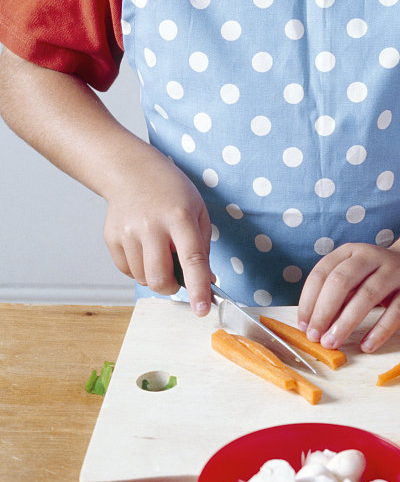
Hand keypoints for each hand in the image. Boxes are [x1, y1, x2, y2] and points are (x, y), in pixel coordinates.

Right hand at [103, 151, 213, 315]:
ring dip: (156, 276)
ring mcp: (128, 232)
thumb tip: (206, 282)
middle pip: (160, 278)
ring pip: (143, 279)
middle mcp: (151, 226)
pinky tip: (144, 248)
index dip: (198, 288)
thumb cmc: (170, 191)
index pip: (192, 260)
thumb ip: (203, 248)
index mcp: (179, 218)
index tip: (202, 310)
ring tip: (159, 251)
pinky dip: (140, 269)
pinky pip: (128, 271)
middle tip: (177, 277)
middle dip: (172, 287)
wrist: (130, 171)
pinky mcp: (111, 238)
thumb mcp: (198, 211)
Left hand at [297, 243, 399, 352]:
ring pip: (367, 296)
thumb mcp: (356, 278)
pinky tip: (366, 346)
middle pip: (341, 281)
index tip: (304, 326)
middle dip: (324, 311)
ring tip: (333, 343)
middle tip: (315, 337)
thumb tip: (313, 326)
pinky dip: (379, 331)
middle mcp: (371, 256)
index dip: (309, 300)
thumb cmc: (379, 278)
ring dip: (346, 323)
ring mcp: (394, 272)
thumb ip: (336, 296)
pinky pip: (395, 312)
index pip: (322, 273)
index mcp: (350, 252)